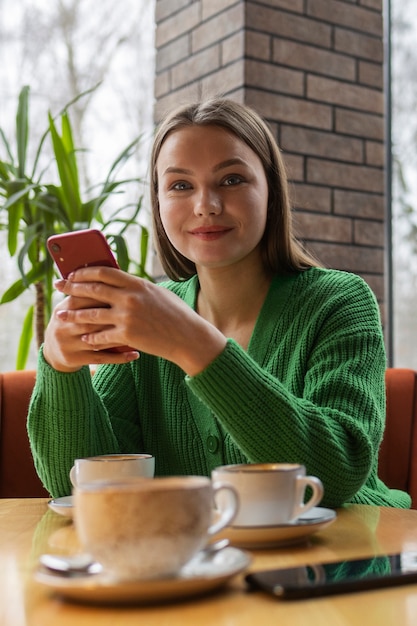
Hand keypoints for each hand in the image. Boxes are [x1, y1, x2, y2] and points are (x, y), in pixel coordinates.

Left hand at [46, 267, 226, 374]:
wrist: (188, 337)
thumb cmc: (176, 314)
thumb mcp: (157, 293)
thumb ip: (137, 287)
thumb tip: (118, 280)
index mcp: (137, 284)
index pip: (104, 272)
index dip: (85, 271)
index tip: (73, 273)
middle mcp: (130, 298)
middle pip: (93, 289)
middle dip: (72, 287)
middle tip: (58, 286)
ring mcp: (128, 317)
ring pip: (92, 314)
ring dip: (74, 314)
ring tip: (61, 315)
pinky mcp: (128, 336)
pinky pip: (102, 336)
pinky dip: (91, 337)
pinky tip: (84, 337)